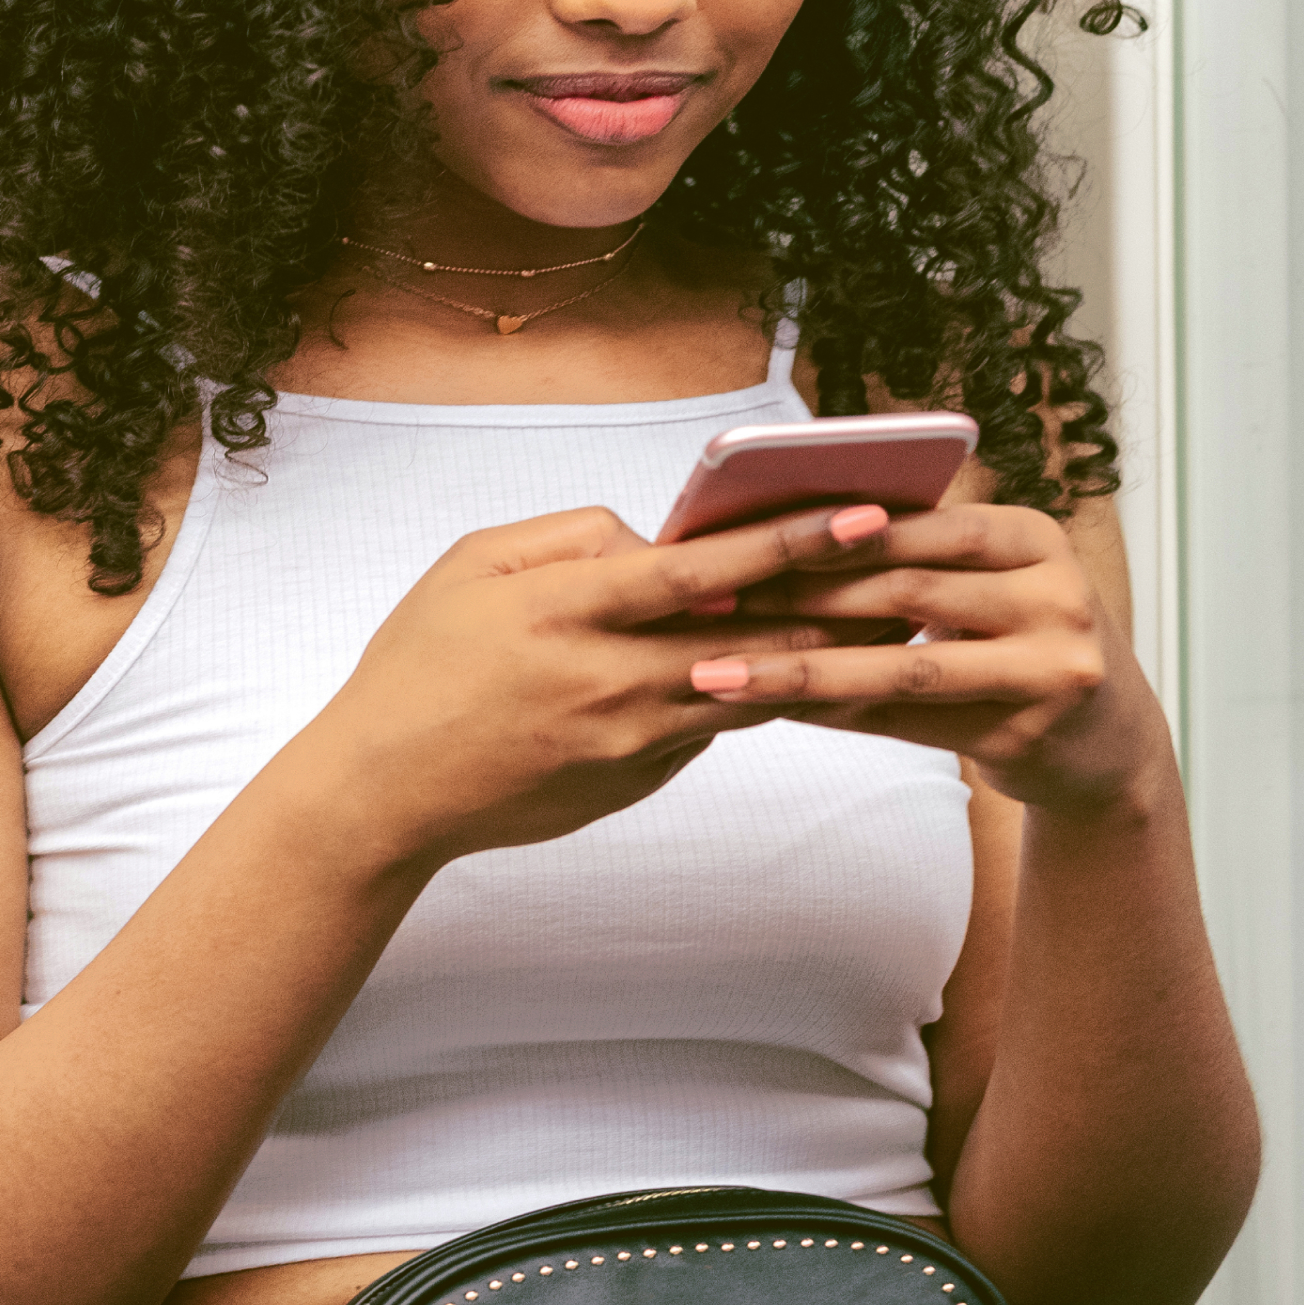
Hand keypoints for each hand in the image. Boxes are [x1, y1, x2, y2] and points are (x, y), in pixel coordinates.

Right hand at [290, 502, 895, 870]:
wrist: (386, 789)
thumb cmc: (421, 663)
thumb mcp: (471, 564)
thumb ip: (568, 536)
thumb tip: (650, 538)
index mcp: (567, 609)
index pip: (702, 568)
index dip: (789, 540)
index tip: (863, 514)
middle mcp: (610, 678)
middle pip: (752, 636)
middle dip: (840, 600)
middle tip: (918, 568)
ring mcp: (629, 740)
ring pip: (749, 689)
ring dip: (818, 654)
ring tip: (888, 619)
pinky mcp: (636, 779)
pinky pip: (711, 727)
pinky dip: (760, 696)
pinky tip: (802, 672)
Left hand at [697, 503, 1168, 813]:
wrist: (1109, 746)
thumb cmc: (1013, 641)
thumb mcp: (988, 582)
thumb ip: (913, 553)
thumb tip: (776, 530)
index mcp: (1034, 536)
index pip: (923, 521)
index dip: (833, 529)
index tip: (746, 531)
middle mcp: (1056, 595)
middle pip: (907, 587)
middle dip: (801, 593)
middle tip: (712, 600)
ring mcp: (1054, 668)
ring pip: (904, 663)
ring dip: (802, 667)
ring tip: (720, 670)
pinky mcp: (1032, 735)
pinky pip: (912, 721)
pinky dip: (839, 712)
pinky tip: (776, 709)